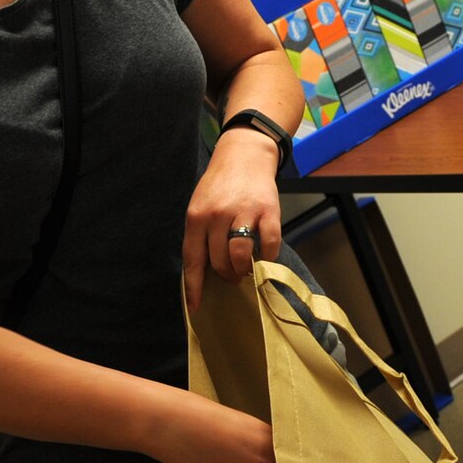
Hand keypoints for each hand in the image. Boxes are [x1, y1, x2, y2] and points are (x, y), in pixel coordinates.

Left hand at [184, 131, 281, 310]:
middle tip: (231, 275)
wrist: (244, 155)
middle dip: (225, 275)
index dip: (194, 287)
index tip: (195, 308)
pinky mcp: (269, 211)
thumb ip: (200, 235)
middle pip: (219, 261)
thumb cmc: (219, 186)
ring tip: (245, 269)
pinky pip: (269, 245)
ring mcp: (244, 212)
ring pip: (240, 256)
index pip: (193, 259)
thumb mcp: (200, 206)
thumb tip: (203, 273)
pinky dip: (267, 256)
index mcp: (197, 216)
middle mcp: (218, 215)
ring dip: (243, 270)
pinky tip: (264, 255)